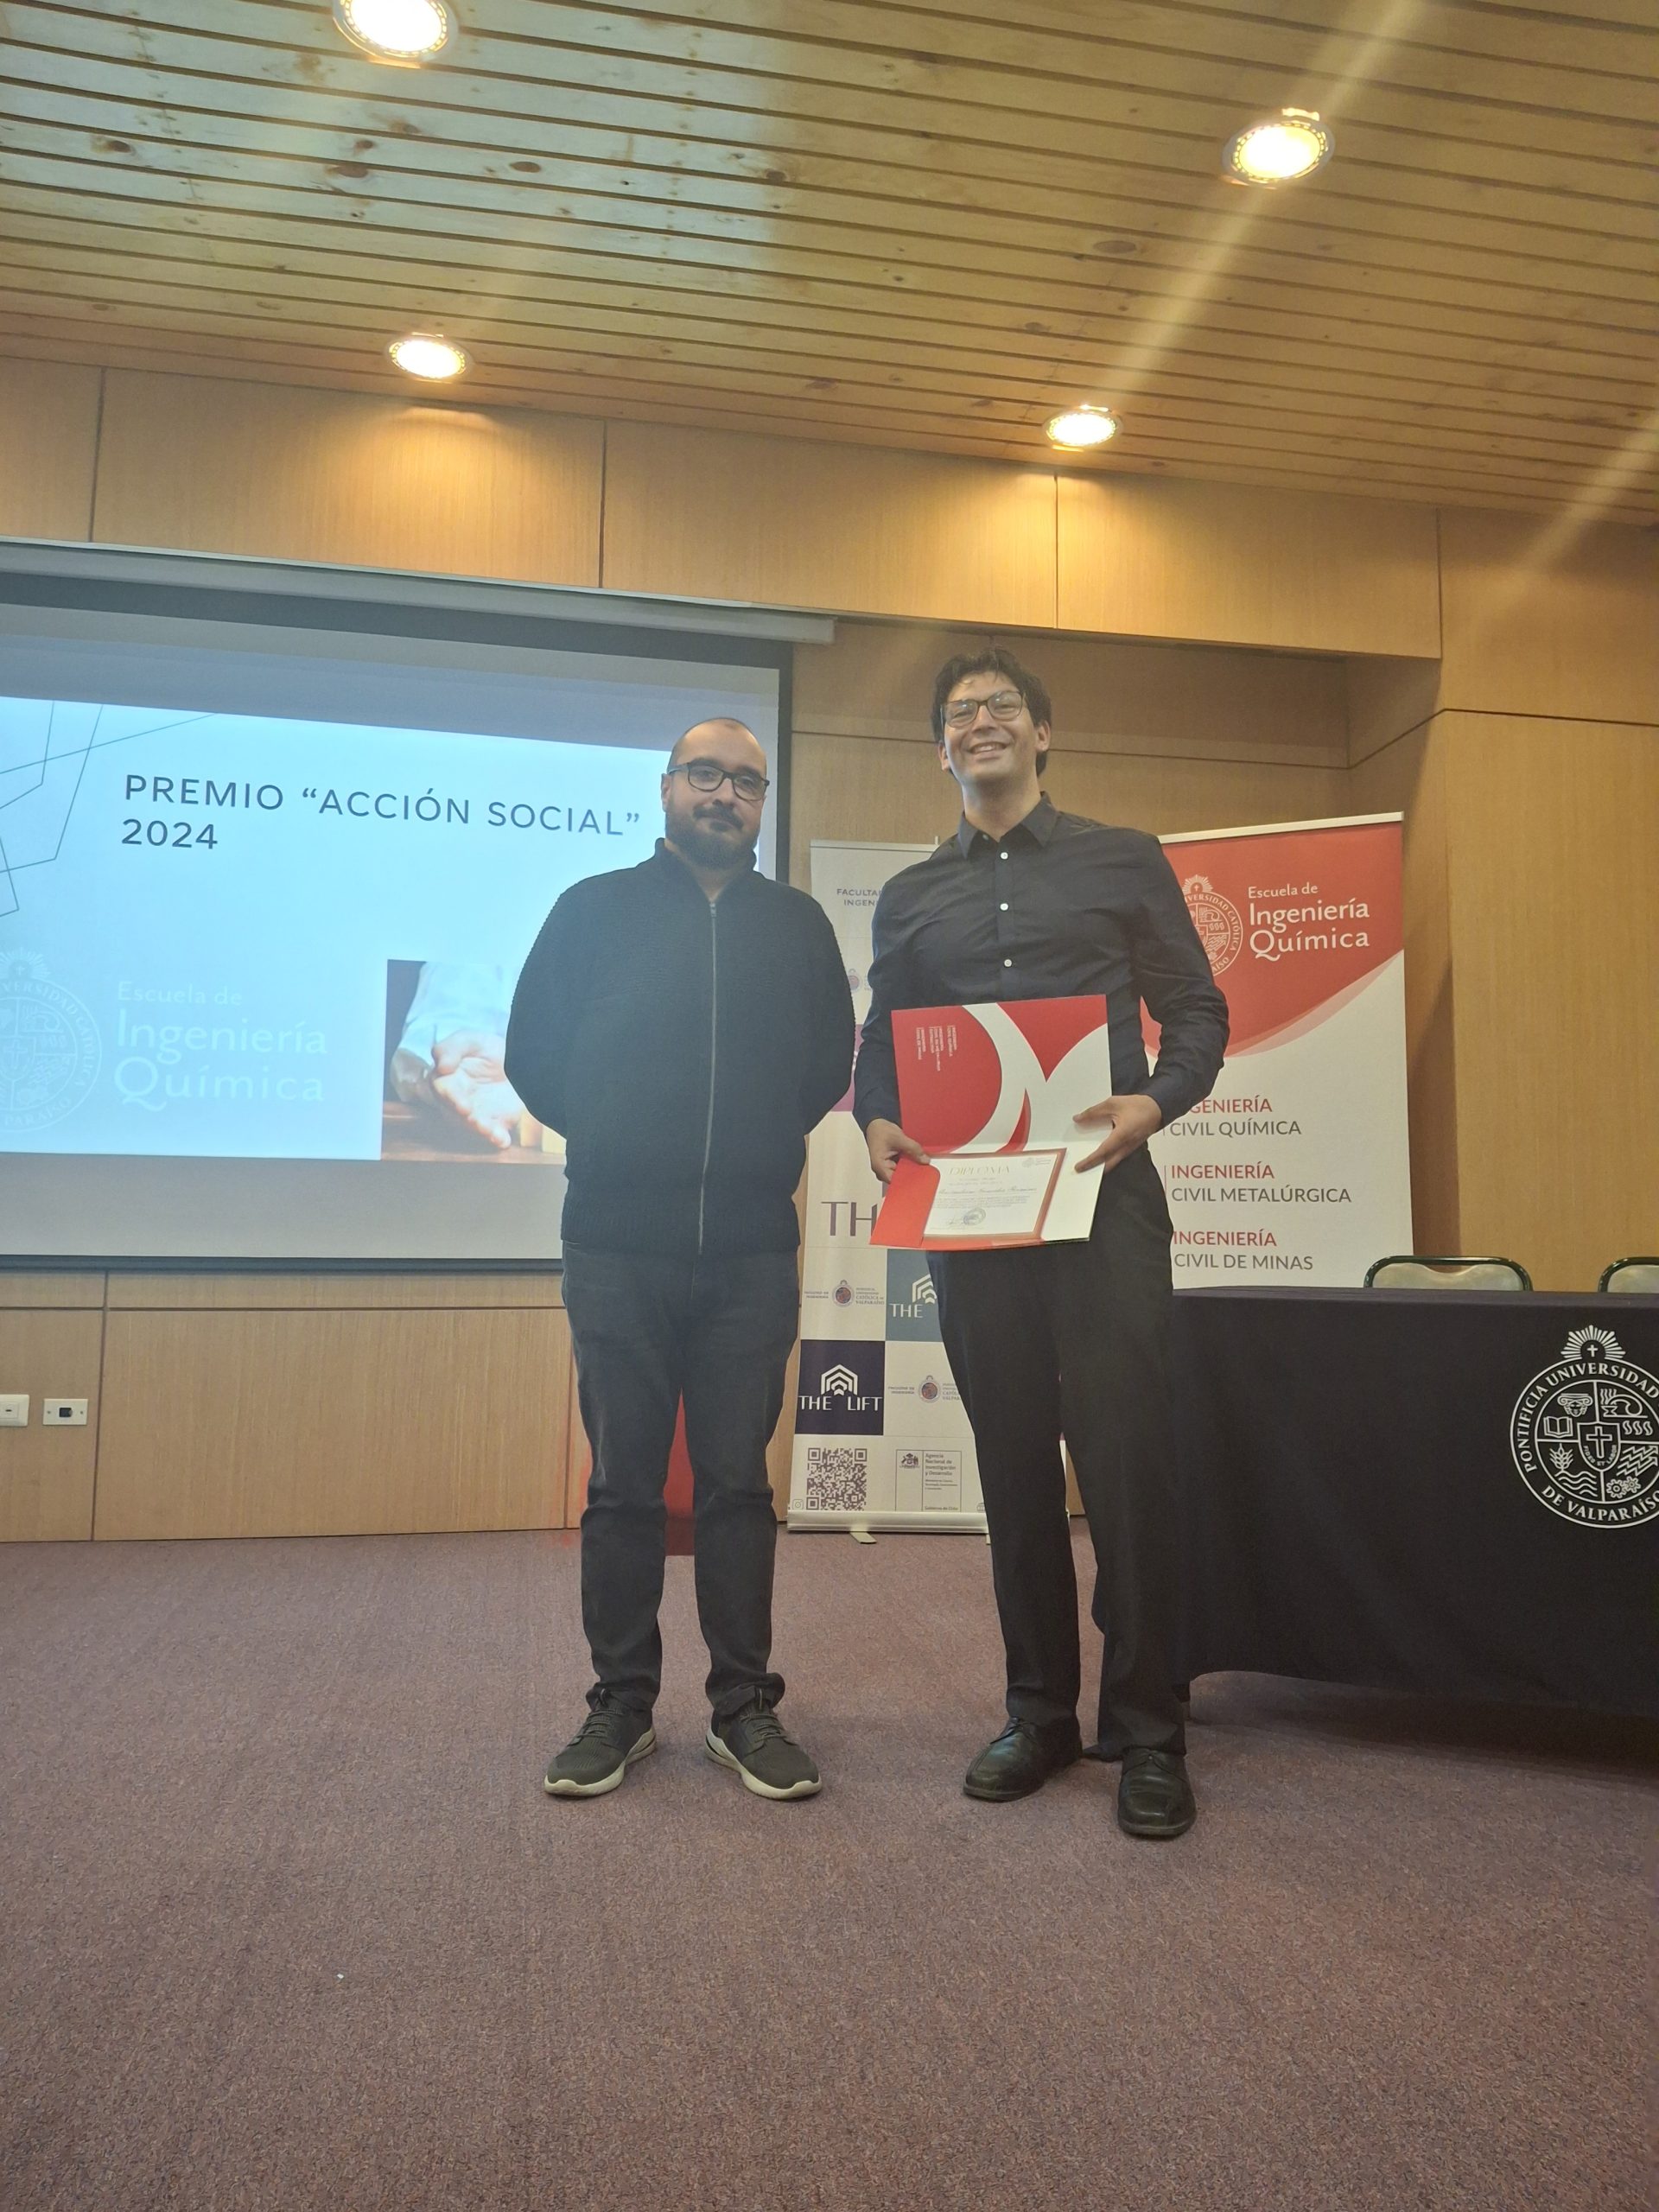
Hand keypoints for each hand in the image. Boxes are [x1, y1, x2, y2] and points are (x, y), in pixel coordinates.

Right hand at [429, 1030, 521, 1149]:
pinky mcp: (495, 1122)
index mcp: (447, 1081)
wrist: (512, 1058)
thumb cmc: (481, 1049)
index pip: (444, 1092)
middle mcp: (458, 1102)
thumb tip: (441, 1066)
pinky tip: (503, 1141)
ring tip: (494, 1134)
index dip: (453, 1100)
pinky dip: (498, 1139)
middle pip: (457, 1116)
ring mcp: (477, 1114)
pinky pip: (494, 1134)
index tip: (463, 1106)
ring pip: (474, 1127)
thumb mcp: (468, 1040)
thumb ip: (451, 1049)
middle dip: (468, 1121)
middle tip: (478, 1123)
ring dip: (483, 1131)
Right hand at [865, 1116, 929, 1186]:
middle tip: (922, 1166)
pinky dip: (908, 1164)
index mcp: (879, 1165)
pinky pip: (902, 1168)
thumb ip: (913, 1148)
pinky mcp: (892, 1164)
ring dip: (910, 1168)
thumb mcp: (899, 1138)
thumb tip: (924, 1160)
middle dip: (911, 1173)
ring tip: (918, 1161)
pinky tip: (914, 1159)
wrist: (876, 1125)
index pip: (895, 1181)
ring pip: (901, 1173)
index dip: (907, 1179)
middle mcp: (881, 1170)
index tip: (919, 1175)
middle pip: (899, 1178)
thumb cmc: (880, 1131)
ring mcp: (886, 1168)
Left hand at [1073, 1092, 1161, 1173]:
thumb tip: (1078, 1118)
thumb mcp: (1112, 1103)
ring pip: (1113, 1161)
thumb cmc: (1139, 1106)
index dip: (1090, 1161)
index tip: (1079, 1167)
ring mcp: (1130, 1148)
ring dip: (1101, 1165)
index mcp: (1122, 1135)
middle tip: (1081, 1171)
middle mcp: (1127, 1145)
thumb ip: (1094, 1112)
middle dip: (1094, 1169)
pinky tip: (1100, 1155)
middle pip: (1108, 1163)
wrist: (1158, 1108)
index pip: (1103, 1152)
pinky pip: (1118, 1156)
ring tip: (1088, 1165)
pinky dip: (1108, 1159)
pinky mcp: (1131, 1147)